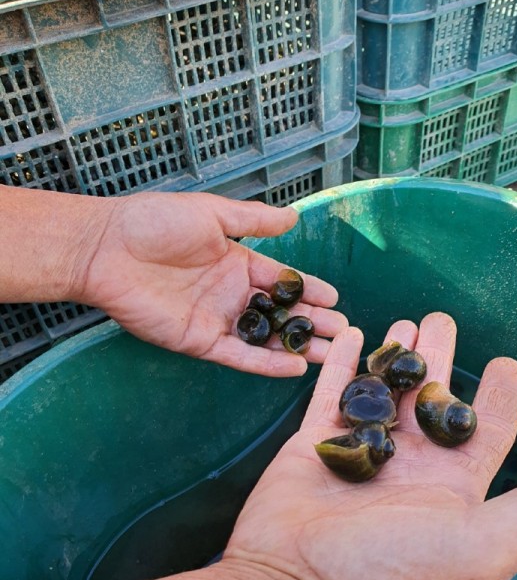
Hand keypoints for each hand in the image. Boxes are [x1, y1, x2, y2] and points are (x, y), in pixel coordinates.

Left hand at [81, 192, 346, 375]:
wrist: (108, 248)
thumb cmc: (155, 223)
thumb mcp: (212, 214)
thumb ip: (253, 220)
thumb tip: (292, 218)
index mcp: (238, 263)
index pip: (282, 281)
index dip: (309, 290)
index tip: (336, 298)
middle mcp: (232, 294)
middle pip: (281, 313)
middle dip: (313, 322)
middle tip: (344, 332)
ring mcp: (218, 320)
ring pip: (266, 339)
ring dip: (298, 346)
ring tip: (332, 353)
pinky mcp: (200, 342)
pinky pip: (240, 356)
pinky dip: (266, 364)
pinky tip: (295, 366)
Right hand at [225, 312, 516, 579]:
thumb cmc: (392, 573)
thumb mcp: (484, 545)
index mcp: (452, 487)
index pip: (485, 431)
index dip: (500, 396)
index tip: (507, 364)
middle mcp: (410, 467)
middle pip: (429, 399)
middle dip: (440, 360)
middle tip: (440, 321)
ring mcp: (360, 453)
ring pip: (384, 391)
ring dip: (395, 357)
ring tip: (405, 325)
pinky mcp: (314, 444)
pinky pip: (331, 394)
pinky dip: (342, 364)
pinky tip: (351, 336)